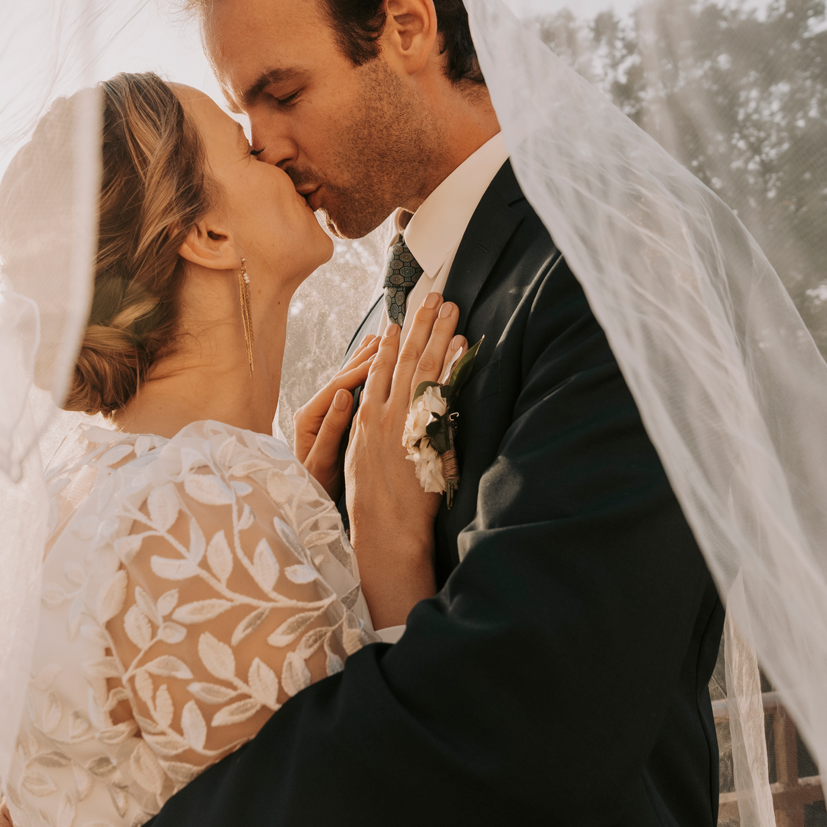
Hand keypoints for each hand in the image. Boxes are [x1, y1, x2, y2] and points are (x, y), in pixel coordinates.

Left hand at [293, 334, 378, 498]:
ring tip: (381, 340)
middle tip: (386, 337)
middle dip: (364, 357)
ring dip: (364, 360)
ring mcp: (323, 412)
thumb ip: (331, 428)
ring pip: (346, 380)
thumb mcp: (322, 460)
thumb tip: (342, 395)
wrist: (303, 498)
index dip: (360, 370)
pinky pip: (350, 390)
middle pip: (342, 377)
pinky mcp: (332, 417)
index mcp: (309, 416)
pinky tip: (373, 363)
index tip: (381, 355)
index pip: (338, 386)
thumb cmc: (313, 484)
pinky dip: (363, 374)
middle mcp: (314, 409)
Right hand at [345, 295, 465, 629]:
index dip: (391, 343)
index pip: (378, 370)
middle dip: (419, 324)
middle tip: (434, 295)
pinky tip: (462, 344)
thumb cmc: (374, 504)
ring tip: (450, 308)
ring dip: (438, 333)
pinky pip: (440, 389)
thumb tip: (384, 416)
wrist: (384, 531)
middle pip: (403, 358)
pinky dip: (451, 364)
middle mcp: (383, 413)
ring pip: (421, 366)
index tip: (400, 319)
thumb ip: (374, 432)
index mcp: (365, 419)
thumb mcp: (363, 461)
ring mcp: (404, 420)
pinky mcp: (425, 431)